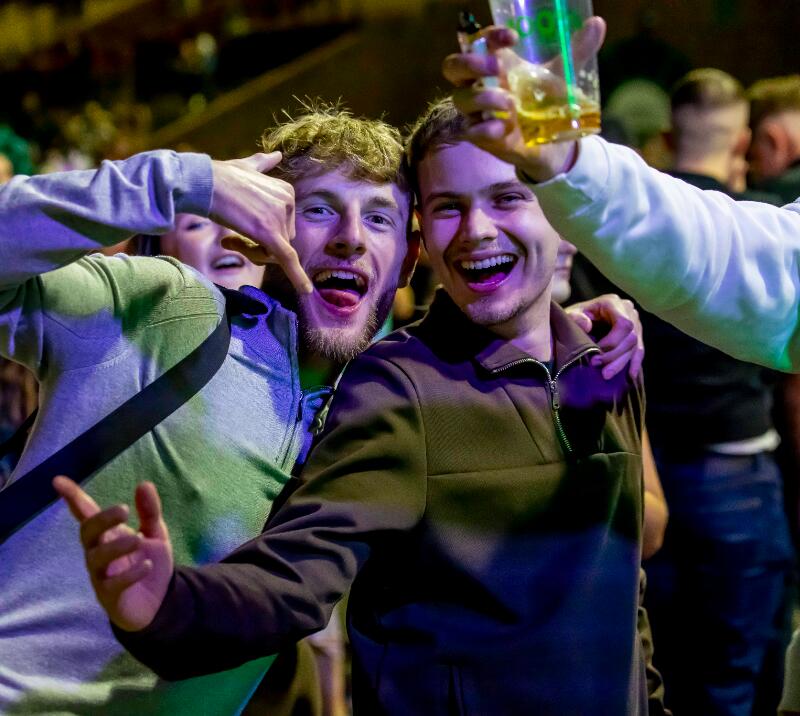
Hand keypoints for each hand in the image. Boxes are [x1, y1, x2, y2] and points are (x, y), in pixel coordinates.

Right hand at [54, 476, 173, 631]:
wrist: (160, 601)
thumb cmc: (149, 562)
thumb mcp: (155, 533)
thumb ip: (149, 511)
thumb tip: (144, 483)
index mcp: (108, 534)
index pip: (86, 513)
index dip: (73, 498)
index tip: (58, 481)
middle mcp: (98, 552)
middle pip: (87, 532)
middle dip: (101, 519)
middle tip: (123, 509)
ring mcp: (101, 575)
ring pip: (96, 558)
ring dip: (116, 546)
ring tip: (137, 540)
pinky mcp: (109, 596)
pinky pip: (112, 585)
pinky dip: (129, 574)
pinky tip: (146, 566)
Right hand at [210, 152, 311, 293]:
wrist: (202, 181)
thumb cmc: (219, 176)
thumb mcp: (246, 166)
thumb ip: (263, 164)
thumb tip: (276, 155)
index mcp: (286, 191)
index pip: (283, 226)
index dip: (264, 236)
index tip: (239, 230)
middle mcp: (288, 202)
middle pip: (282, 241)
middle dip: (259, 247)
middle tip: (232, 240)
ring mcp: (279, 217)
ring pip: (276, 253)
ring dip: (253, 254)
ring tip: (230, 240)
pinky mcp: (270, 234)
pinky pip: (287, 259)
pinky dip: (297, 277)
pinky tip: (304, 291)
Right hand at [442, 20, 605, 180]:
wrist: (552, 146)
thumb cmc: (547, 105)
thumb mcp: (562, 76)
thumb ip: (576, 50)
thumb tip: (597, 24)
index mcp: (496, 64)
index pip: (478, 41)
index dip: (488, 35)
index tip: (512, 36)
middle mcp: (481, 85)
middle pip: (453, 67)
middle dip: (470, 63)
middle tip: (496, 68)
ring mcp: (478, 112)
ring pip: (461, 98)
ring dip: (483, 97)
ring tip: (511, 104)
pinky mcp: (481, 136)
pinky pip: (470, 130)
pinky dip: (485, 127)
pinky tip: (504, 127)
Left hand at [564, 294, 643, 379]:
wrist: (580, 316)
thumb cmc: (575, 315)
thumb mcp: (571, 313)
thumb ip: (575, 317)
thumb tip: (586, 326)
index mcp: (613, 302)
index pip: (624, 324)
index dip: (612, 342)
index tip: (595, 353)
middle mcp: (628, 310)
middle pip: (631, 337)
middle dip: (614, 355)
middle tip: (597, 366)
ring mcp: (635, 322)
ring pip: (635, 346)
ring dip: (621, 363)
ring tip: (606, 374)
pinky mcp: (636, 334)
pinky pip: (639, 350)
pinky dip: (634, 363)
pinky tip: (630, 376)